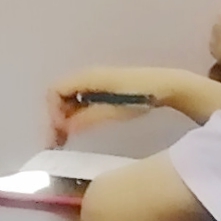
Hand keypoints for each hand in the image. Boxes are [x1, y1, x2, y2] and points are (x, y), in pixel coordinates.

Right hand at [45, 63, 220, 143]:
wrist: (167, 86)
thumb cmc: (142, 96)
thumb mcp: (114, 109)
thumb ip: (89, 117)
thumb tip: (64, 128)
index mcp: (87, 78)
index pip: (55, 90)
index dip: (52, 112)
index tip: (59, 133)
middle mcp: (87, 77)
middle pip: (59, 95)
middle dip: (54, 118)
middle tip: (57, 142)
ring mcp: (95, 82)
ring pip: (68, 99)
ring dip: (63, 118)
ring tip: (65, 140)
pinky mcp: (103, 89)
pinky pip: (79, 100)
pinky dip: (74, 115)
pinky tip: (80, 130)